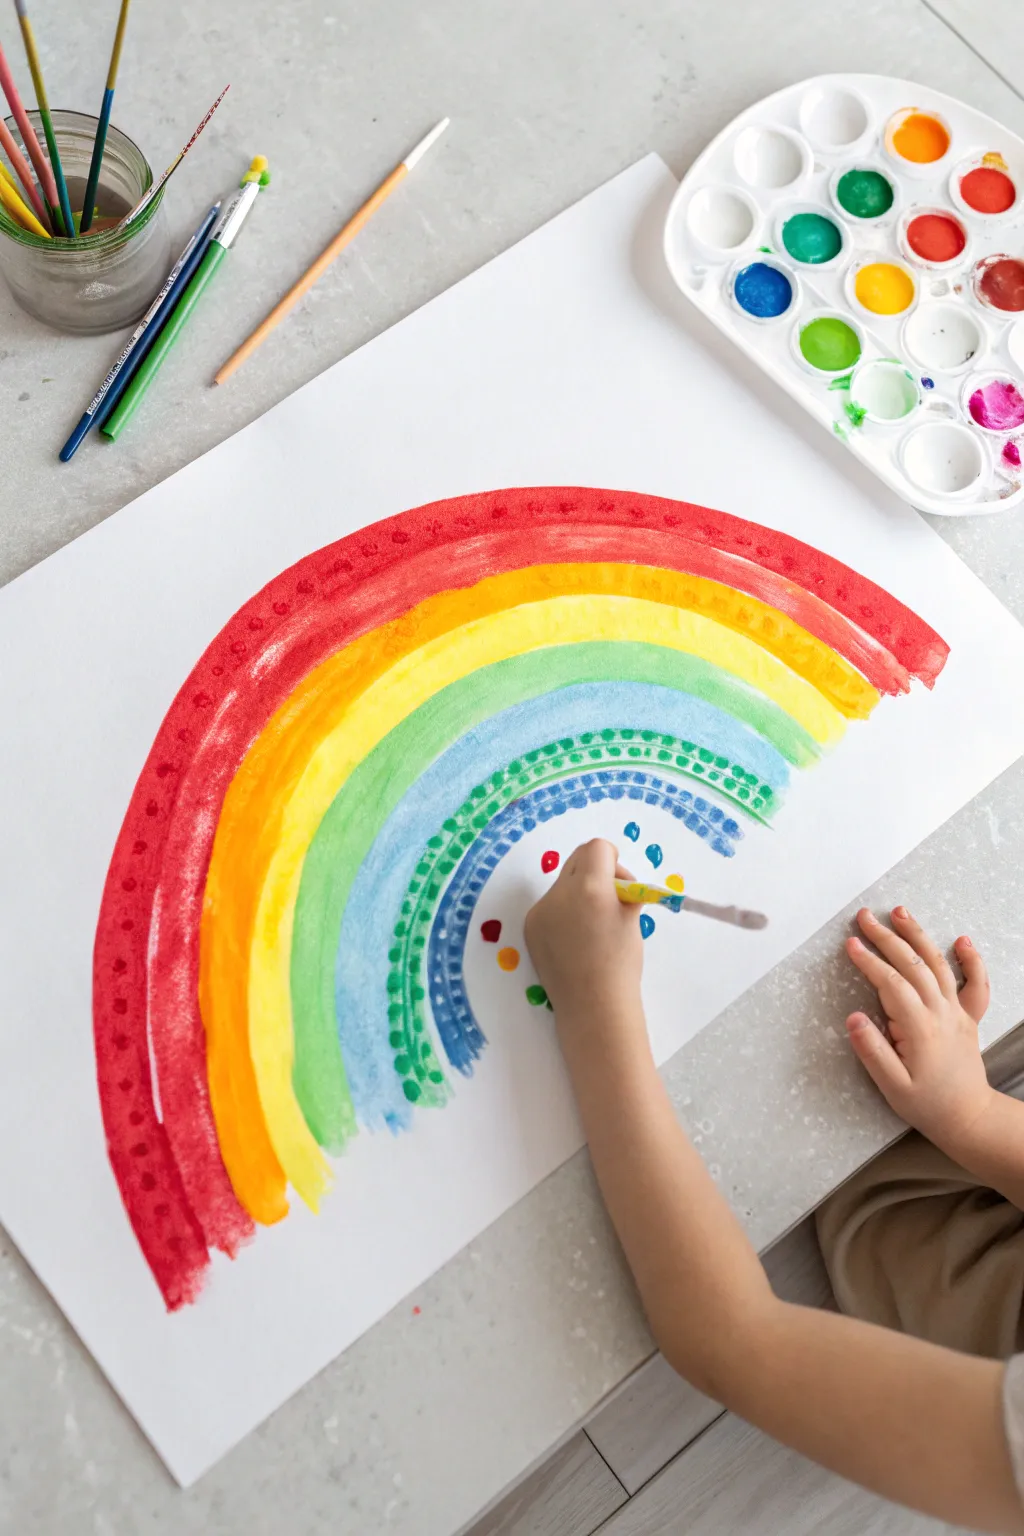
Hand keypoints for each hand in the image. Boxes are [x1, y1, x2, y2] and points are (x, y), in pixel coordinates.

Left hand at [524, 838, 644, 1052]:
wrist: (593, 1006)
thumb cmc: (621, 963)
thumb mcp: (632, 920)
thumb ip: (623, 892)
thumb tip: (617, 882)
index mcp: (591, 888)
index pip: (598, 848)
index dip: (613, 859)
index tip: (621, 883)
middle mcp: (560, 893)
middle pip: (577, 859)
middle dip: (596, 871)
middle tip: (611, 898)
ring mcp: (540, 909)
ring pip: (563, 884)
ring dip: (579, 892)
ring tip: (592, 926)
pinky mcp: (530, 926)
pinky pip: (550, 905)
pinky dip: (564, 912)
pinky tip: (574, 940)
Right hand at [844, 907, 992, 1158]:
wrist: (969, 1117)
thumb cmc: (928, 1105)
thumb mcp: (893, 1086)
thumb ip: (873, 1051)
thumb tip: (854, 1019)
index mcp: (920, 1029)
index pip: (891, 985)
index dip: (870, 962)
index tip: (851, 945)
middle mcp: (941, 1014)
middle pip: (913, 965)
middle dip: (887, 938)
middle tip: (864, 917)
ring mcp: (957, 1013)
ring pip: (938, 965)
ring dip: (918, 936)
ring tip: (900, 913)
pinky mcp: (968, 1017)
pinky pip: (975, 984)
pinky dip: (971, 961)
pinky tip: (962, 941)